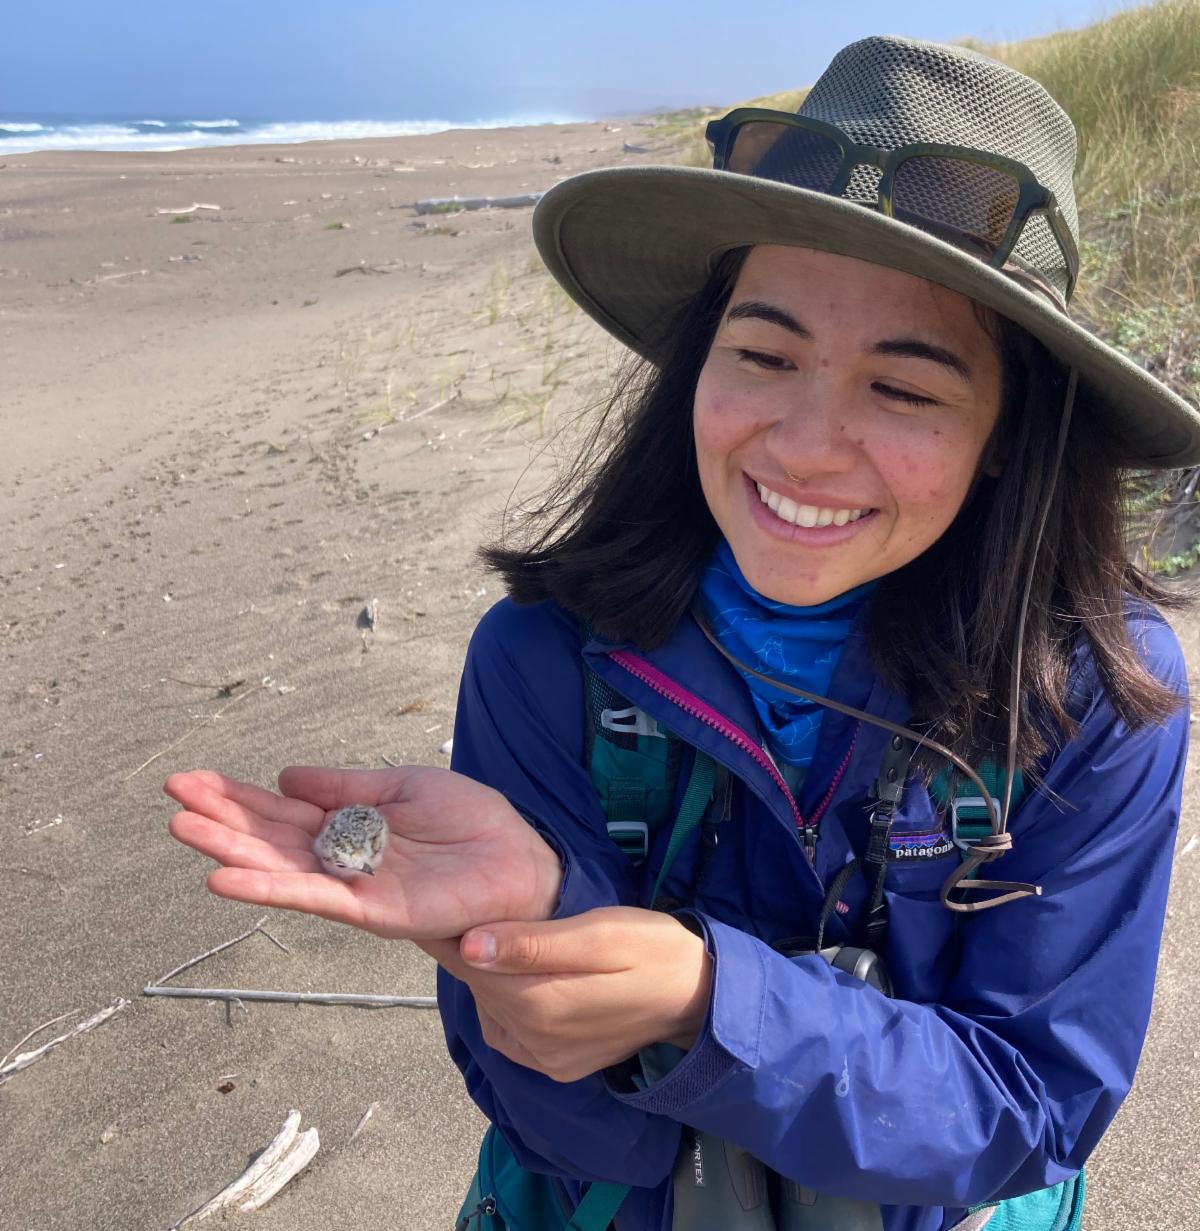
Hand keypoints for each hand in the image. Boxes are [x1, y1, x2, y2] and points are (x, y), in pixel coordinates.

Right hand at [164, 765, 562, 939]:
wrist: (518, 861)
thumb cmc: (471, 823)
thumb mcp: (402, 787)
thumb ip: (345, 786)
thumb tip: (286, 775)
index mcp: (349, 823)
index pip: (282, 808)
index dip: (238, 795)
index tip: (192, 780)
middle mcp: (341, 856)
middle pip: (269, 836)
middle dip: (221, 817)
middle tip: (172, 797)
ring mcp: (351, 884)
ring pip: (278, 866)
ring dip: (229, 850)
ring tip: (182, 828)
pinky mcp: (369, 908)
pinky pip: (310, 896)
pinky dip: (267, 888)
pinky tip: (224, 878)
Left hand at [422, 907, 712, 1083]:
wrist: (698, 995)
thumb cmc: (653, 948)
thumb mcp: (600, 932)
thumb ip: (535, 942)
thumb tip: (470, 945)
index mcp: (544, 1004)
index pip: (473, 967)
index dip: (452, 936)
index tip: (443, 907)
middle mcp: (537, 1042)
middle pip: (481, 989)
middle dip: (470, 954)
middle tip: (466, 915)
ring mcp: (547, 1061)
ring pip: (492, 1011)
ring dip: (488, 979)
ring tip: (498, 942)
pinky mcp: (557, 1068)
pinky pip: (509, 1036)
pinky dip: (502, 1007)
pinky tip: (519, 981)